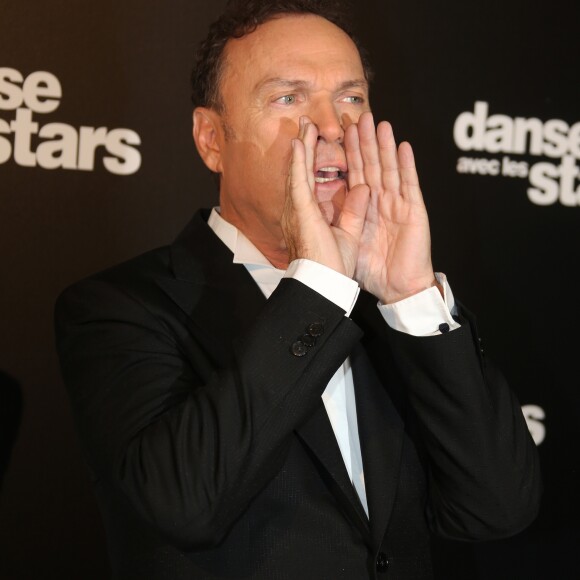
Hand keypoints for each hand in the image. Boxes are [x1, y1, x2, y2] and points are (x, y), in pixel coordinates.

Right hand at [281, 116, 369, 277]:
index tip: (317, 145)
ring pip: (298, 171)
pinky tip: (300, 142)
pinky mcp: (300, 210)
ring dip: (302, 147)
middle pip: (302, 173)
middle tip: (305, 126)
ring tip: (304, 125)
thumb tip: (363, 187)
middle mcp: (299, 211)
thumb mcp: (349, 232)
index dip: (314, 163)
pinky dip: (299, 159)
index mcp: (309, 217)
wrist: (325, 284)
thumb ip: (353, 209)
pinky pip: (299, 179)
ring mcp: (297, 210)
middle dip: (304, 149)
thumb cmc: (333, 266)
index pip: (312, 183)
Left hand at [346, 112, 435, 303]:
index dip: (348, 152)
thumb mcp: (353, 237)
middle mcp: (381, 201)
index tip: (339, 130)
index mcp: (365, 207)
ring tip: (379, 123)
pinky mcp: (413, 212)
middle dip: (364, 141)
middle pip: (371, 164)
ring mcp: (398, 205)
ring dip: (384, 146)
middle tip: (358, 115)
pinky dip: (407, 165)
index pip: (354, 172)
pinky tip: (403, 146)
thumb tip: (352, 188)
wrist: (396, 288)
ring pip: (390, 169)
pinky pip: (410, 185)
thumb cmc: (373, 268)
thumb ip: (351, 213)